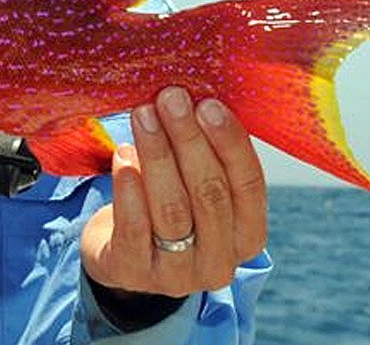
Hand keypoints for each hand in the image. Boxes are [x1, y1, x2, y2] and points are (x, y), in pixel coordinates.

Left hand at [80, 86, 266, 298]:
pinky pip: (134, 228)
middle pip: (209, 194)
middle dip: (189, 140)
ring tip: (143, 116)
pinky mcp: (133, 272)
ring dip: (158, 156)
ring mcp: (176, 275)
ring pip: (172, 209)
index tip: (208, 104)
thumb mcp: (196, 187)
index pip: (248, 185)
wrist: (120, 255)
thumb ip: (208, 153)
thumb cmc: (169, 205)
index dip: (230, 143)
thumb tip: (199, 96)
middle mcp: (219, 262)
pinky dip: (128, 188)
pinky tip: (122, 154)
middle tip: (171, 99)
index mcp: (247, 236)